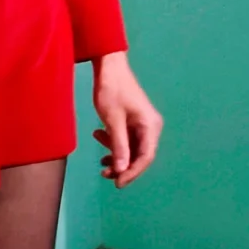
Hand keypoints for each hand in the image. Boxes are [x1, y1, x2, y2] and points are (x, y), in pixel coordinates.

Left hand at [91, 52, 162, 188]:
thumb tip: (122, 171)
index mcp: (150, 126)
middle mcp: (150, 126)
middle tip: (104, 173)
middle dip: (122, 165)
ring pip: (131, 148)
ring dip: (116, 154)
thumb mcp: (113, 120)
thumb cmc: (111, 89)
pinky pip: (126, 138)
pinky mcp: (133, 120)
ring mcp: (142, 123)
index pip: (146, 157)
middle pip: (139, 155)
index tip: (117, 183)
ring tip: (99, 158)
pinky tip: (98, 135)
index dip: (132, 173)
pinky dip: (114, 142)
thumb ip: (119, 145)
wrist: (108, 65)